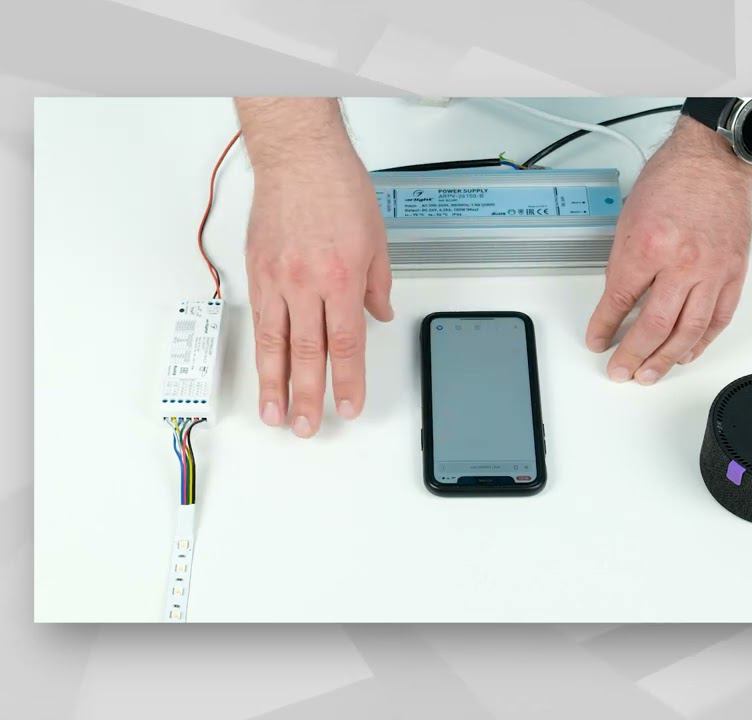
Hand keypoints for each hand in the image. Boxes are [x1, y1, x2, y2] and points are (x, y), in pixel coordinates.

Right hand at [237, 98, 393, 437]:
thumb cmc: (338, 189)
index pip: (347, 344)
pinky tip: (262, 372)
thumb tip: (379, 315)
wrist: (299, 157)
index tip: (349, 407)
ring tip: (275, 415)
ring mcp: (277, 279)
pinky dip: (261, 349)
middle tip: (307, 427)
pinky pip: (258, 319)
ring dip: (275, 384)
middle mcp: (306, 284)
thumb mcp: (376, 239)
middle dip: (308, 396)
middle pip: (308, 353)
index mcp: (342, 279)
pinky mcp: (256, 271)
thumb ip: (378, 284)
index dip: (349, 381)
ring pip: (275, 343)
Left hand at [586, 116, 751, 383]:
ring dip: (666, 359)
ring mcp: (712, 271)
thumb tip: (619, 300)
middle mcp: (683, 262)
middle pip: (654, 326)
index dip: (605, 327)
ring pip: (688, 331)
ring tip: (650, 374)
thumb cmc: (673, 179)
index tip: (598, 342)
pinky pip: (718, 318)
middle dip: (633, 355)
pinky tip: (686, 353)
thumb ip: (625, 262)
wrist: (714, 159)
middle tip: (620, 371)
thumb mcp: (631, 217)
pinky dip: (701, 341)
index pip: (620, 300)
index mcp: (649, 245)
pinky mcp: (734, 273)